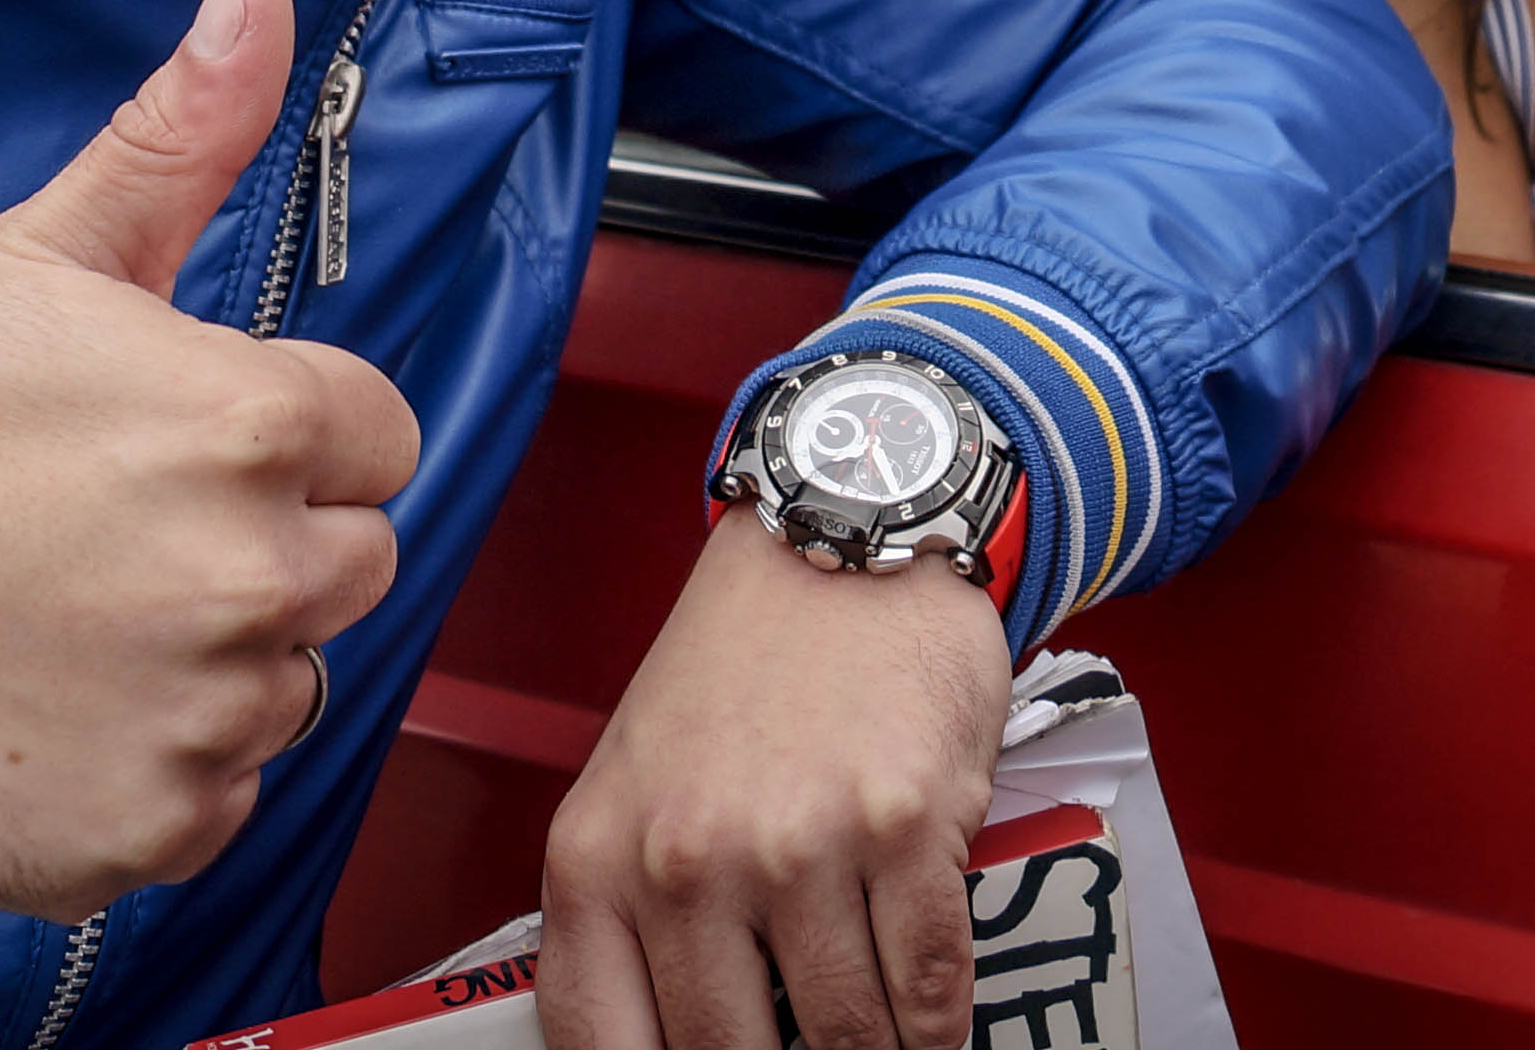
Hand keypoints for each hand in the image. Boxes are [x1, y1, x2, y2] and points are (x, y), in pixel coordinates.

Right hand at [0, 0, 421, 919]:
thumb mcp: (45, 257)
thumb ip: (181, 135)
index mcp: (255, 425)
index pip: (374, 433)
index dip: (288, 432)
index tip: (183, 440)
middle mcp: (258, 573)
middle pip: (353, 559)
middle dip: (267, 544)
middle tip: (127, 534)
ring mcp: (212, 711)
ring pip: (295, 678)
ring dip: (221, 659)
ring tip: (90, 621)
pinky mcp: (163, 824)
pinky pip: (227, 792)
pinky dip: (165, 767)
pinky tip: (73, 713)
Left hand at [536, 502, 1013, 1049]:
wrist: (842, 536)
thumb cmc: (741, 666)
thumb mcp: (633, 784)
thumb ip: (632, 913)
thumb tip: (670, 1040)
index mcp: (596, 857)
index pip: (598, 1046)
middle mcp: (687, 861)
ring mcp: (799, 846)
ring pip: (846, 1036)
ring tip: (881, 1045)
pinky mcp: (904, 826)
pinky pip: (930, 986)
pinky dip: (938, 1027)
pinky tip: (932, 1025)